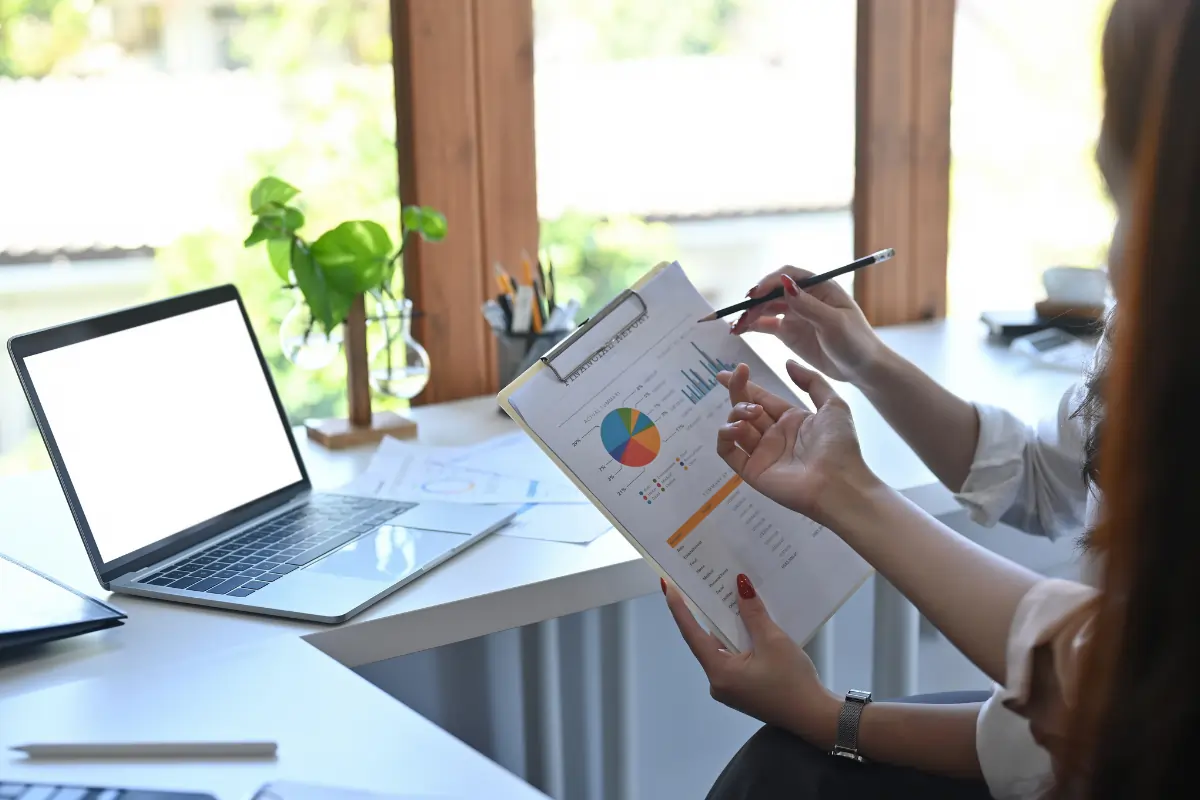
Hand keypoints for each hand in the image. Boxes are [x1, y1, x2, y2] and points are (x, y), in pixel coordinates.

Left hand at [662, 574, 838, 747]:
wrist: (815, 718)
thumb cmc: (793, 682)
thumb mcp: (773, 642)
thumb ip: (753, 614)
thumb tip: (740, 586)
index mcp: (720, 672)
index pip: (692, 634)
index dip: (679, 609)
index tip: (667, 586)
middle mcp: (718, 681)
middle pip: (706, 640)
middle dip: (706, 612)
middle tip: (701, 582)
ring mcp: (730, 687)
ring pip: (721, 648)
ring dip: (726, 626)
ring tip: (725, 595)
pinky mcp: (742, 689)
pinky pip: (733, 657)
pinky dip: (737, 639)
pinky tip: (745, 622)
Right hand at [716, 361, 876, 522]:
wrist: (839, 483)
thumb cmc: (840, 445)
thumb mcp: (833, 405)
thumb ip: (812, 381)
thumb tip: (787, 362)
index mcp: (791, 420)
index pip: (761, 398)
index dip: (745, 384)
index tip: (731, 370)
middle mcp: (774, 435)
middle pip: (745, 408)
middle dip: (737, 391)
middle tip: (733, 377)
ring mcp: (761, 454)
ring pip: (734, 427)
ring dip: (737, 412)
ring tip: (754, 414)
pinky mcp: (752, 471)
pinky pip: (728, 452)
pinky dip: (725, 436)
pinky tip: (738, 428)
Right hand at [732, 266, 886, 384]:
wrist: (862, 368)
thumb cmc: (856, 342)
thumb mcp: (834, 323)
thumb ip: (808, 305)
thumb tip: (784, 283)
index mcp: (820, 286)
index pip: (789, 275)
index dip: (769, 281)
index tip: (755, 294)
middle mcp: (804, 296)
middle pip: (773, 292)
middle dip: (755, 302)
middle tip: (742, 315)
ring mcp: (795, 314)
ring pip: (765, 309)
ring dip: (749, 315)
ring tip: (735, 327)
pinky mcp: (788, 332)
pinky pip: (766, 325)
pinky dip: (751, 327)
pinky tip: (739, 331)